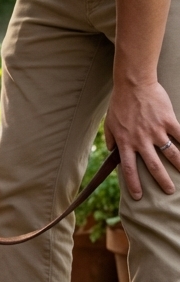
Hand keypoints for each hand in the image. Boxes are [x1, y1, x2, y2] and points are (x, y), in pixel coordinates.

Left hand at [104, 81, 179, 199]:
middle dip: (162, 181)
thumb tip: (112, 152)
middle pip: (154, 167)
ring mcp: (156, 131)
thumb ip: (111, 139)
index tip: (138, 196)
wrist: (133, 85)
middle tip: (168, 192)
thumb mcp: (109, 123)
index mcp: (125, 143)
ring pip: (171, 154)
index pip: (129, 169)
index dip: (134, 185)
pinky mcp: (168, 121)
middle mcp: (141, 140)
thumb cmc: (119, 104)